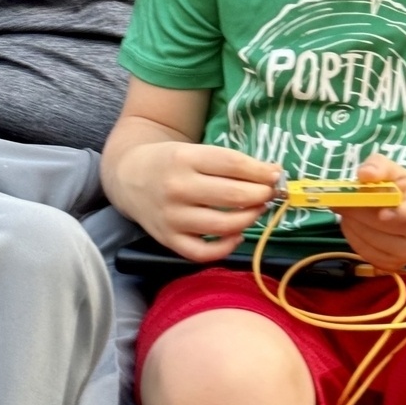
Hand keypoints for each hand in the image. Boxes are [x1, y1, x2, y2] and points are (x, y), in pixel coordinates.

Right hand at [121, 142, 279, 262]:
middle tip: (270, 193)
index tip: (276, 174)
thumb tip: (273, 173)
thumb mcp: (195, 151)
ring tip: (257, 210)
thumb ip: (230, 163)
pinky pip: (203, 253)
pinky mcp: (168, 240)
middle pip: (233, 196)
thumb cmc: (171, 162)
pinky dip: (226, 247)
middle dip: (261, 194)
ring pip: (223, 225)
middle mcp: (177, 188)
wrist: (129, 176)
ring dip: (250, 218)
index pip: (232, 165)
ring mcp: (172, 217)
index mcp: (185, 158)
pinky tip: (237, 235)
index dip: (260, 171)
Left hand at [338, 155, 405, 271]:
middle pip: (383, 226)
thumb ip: (379, 167)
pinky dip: (353, 236)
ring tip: (347, 210)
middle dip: (357, 211)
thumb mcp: (397, 172)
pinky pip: (365, 252)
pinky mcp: (392, 265)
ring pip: (371, 240)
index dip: (398, 215)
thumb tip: (363, 174)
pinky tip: (352, 224)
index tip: (382, 213)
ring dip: (352, 223)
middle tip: (338, 201)